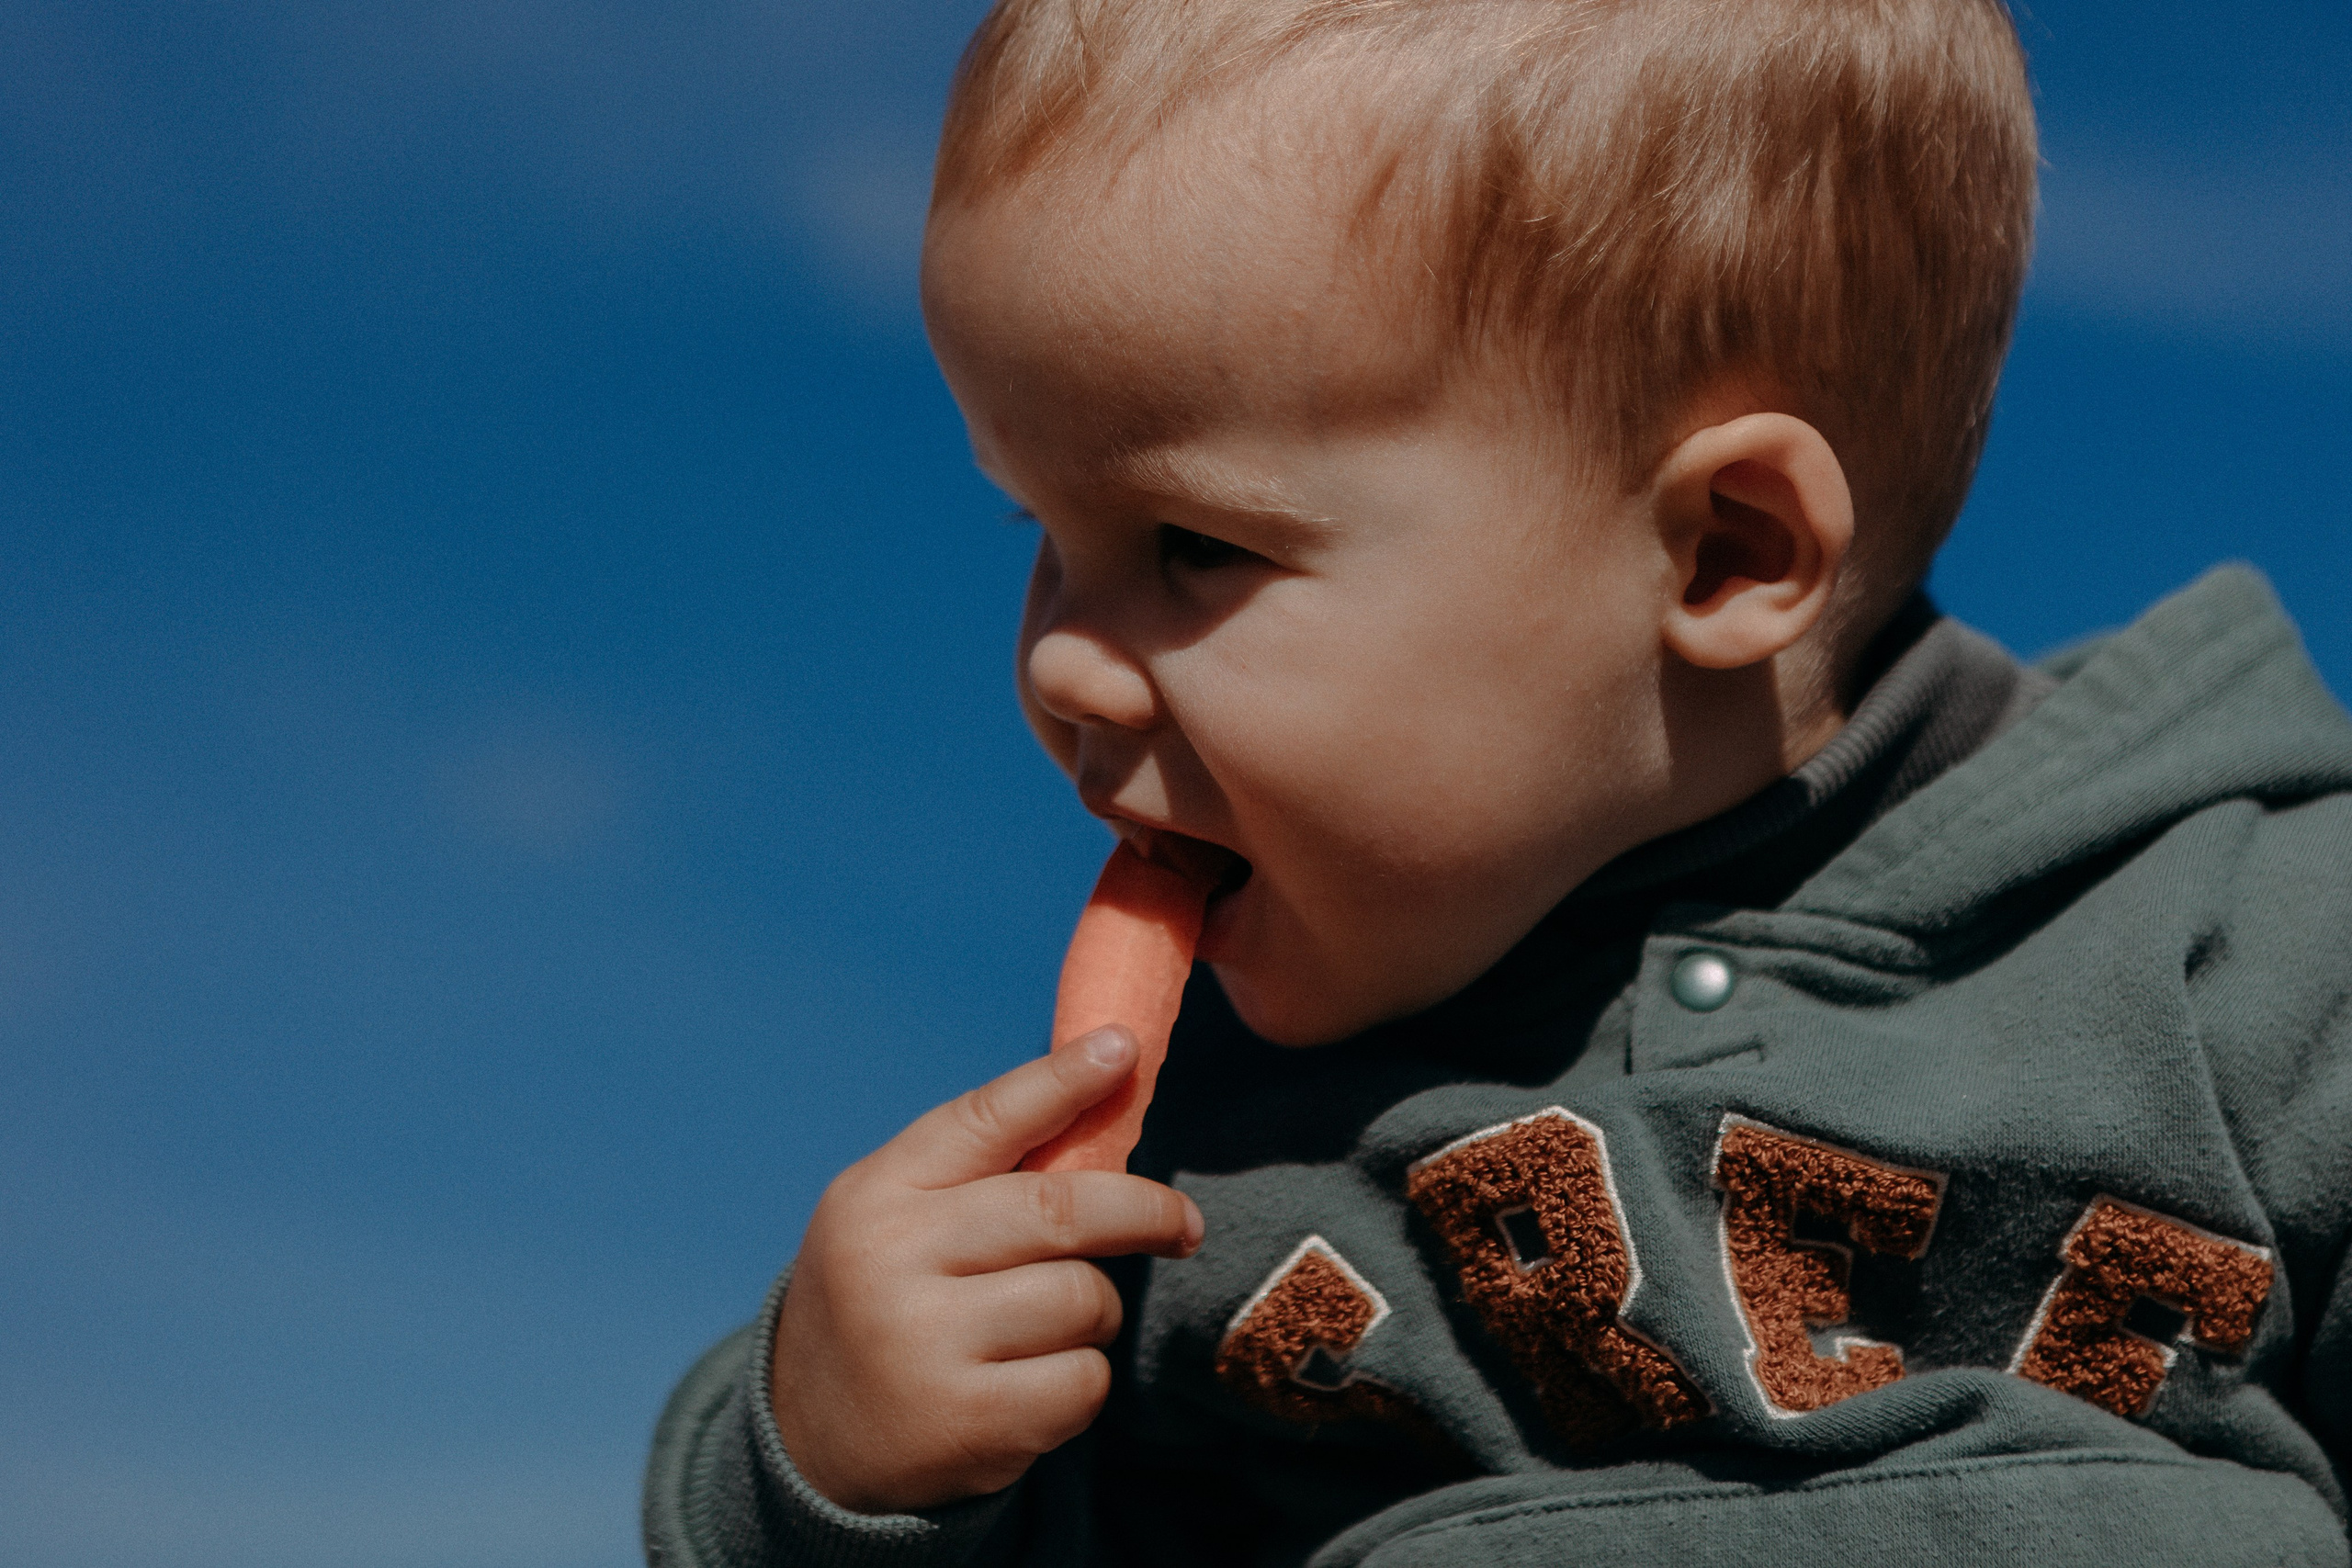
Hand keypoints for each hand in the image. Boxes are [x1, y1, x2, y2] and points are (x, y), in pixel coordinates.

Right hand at [770, 1027, 1205, 1513]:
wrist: (808, 1443)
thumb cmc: (883, 1303)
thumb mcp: (897, 1218)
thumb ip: (981, 1171)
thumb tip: (1101, 1092)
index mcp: (877, 1193)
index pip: (986, 1119)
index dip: (1063, 1080)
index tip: (1125, 1049)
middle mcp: (892, 1259)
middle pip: (1060, 1210)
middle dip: (1144, 1211)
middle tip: (1183, 1224)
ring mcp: (925, 1343)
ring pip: (1083, 1299)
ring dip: (1095, 1313)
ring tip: (1048, 1330)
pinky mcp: (967, 1422)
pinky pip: (1084, 1380)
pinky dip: (1082, 1382)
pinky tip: (1035, 1387)